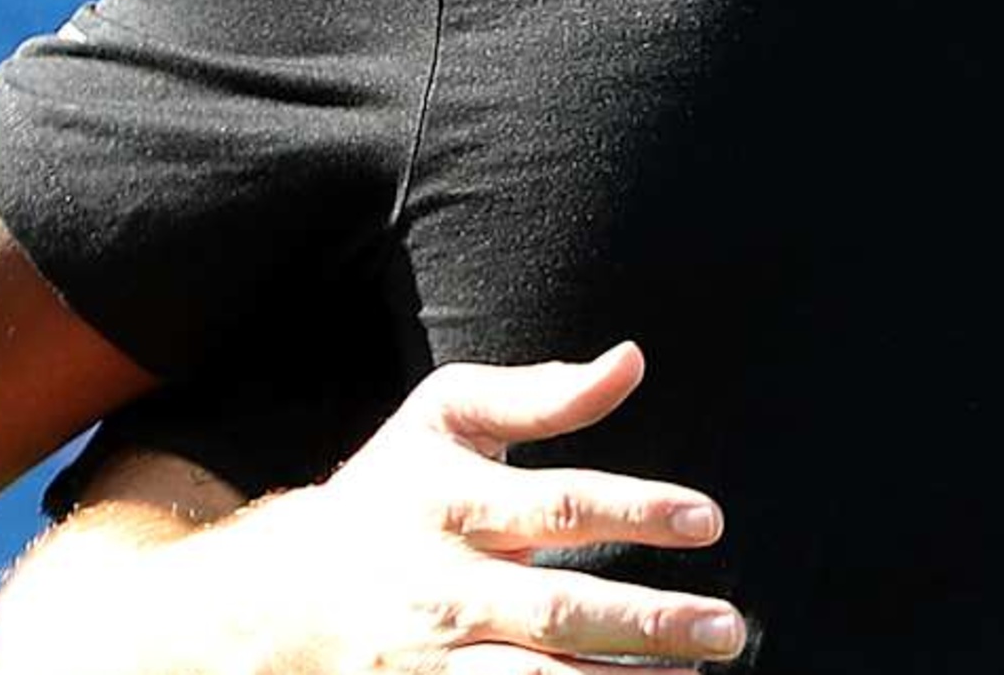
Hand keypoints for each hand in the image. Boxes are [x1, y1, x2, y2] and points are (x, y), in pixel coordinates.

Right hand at [195, 342, 749, 672]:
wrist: (275, 600)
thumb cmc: (388, 494)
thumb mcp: (445, 422)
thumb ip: (540, 393)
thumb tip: (633, 359)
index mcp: (451, 503)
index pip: (559, 506)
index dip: (638, 512)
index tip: (711, 520)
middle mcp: (443, 587)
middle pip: (557, 609)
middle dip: (648, 621)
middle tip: (728, 626)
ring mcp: (433, 661)